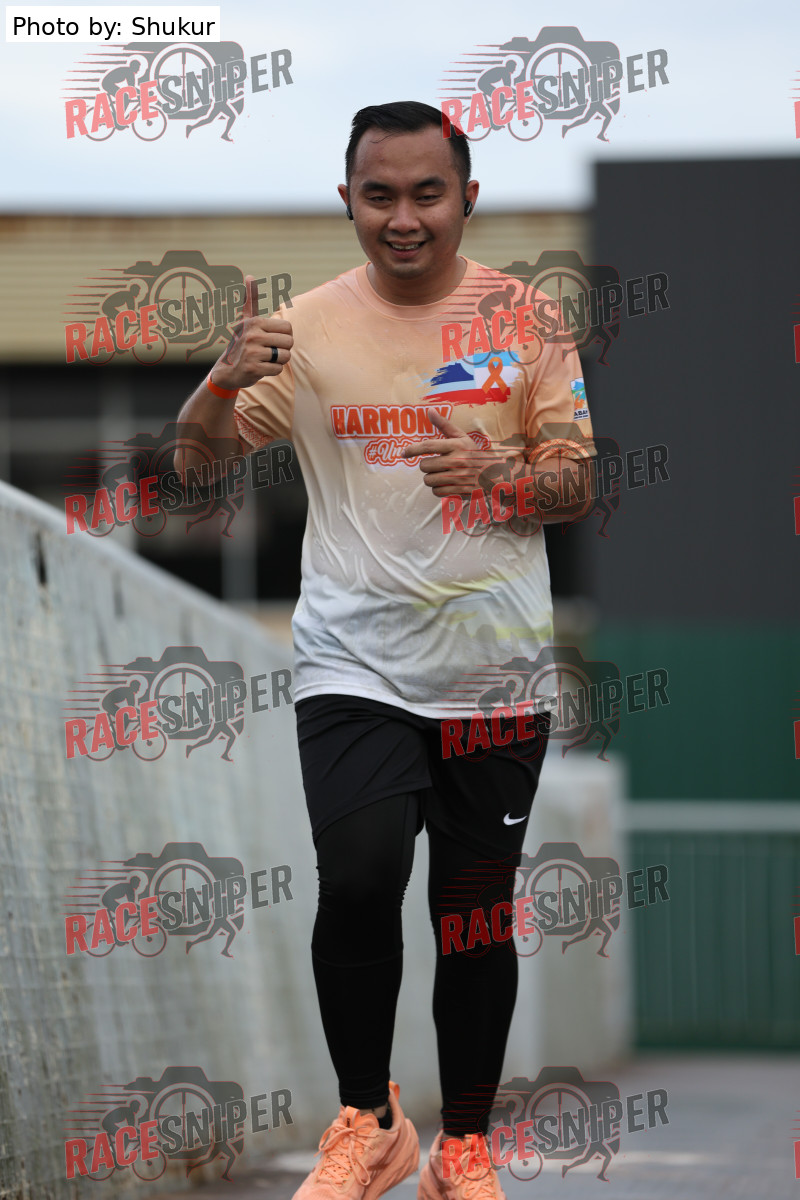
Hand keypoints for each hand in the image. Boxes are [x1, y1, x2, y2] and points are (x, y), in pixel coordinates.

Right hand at [210, 275, 292, 390]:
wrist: (228, 370)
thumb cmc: (242, 343)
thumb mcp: (246, 320)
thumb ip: (250, 300)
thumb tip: (249, 276)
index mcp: (254, 322)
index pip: (288, 328)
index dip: (284, 336)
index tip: (271, 339)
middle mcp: (252, 335)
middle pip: (289, 342)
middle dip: (283, 349)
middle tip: (269, 351)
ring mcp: (251, 353)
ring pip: (285, 357)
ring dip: (278, 361)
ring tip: (264, 359)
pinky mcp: (252, 369)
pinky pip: (277, 369)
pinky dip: (272, 371)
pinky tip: (261, 368)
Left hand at [401, 409, 499, 496]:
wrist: (494, 475)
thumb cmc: (474, 454)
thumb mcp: (462, 437)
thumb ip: (444, 425)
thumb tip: (429, 410)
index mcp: (457, 445)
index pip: (428, 447)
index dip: (412, 450)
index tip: (403, 453)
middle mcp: (457, 461)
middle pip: (424, 466)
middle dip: (427, 466)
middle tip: (437, 464)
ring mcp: (458, 477)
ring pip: (428, 480)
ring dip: (431, 478)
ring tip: (442, 474)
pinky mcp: (459, 491)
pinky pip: (436, 492)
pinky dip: (438, 489)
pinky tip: (447, 483)